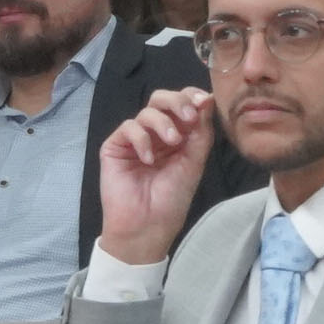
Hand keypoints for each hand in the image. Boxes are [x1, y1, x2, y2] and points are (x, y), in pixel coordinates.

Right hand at [92, 86, 216, 266]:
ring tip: (173, 142)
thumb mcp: (194, 163)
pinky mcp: (115, 147)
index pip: (182, 104)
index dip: (191, 97)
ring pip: (146, 111)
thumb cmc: (172, 199)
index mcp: (177, 135)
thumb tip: (207, 99)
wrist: (147, 227)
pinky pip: (128, 128)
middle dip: (177, 102)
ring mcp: (135, 140)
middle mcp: (155, 134)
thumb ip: (201, 131)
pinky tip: (148, 160)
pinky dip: (141, 139)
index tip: (204, 101)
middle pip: (161, 99)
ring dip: (163, 122)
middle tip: (188, 117)